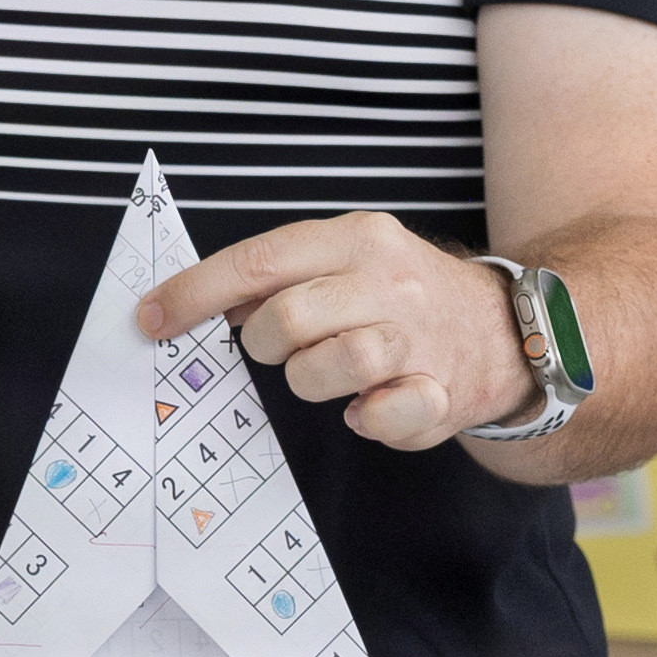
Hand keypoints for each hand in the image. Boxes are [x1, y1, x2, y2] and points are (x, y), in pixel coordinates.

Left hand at [138, 212, 532, 449]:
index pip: (259, 259)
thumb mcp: (346, 260)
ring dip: (312, 381)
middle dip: (266, 345)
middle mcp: (390, 280)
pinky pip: (380, 414)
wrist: (505, 330)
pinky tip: (368, 405)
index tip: (151, 318)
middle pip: (287, 318)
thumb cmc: (402, 297)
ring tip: (330, 375)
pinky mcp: (441, 392)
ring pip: (332, 364)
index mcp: (357, 238)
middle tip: (282, 350)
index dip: (195, 293)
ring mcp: (418, 337)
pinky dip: (365, 418)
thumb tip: (198, 303)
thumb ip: (280, 275)